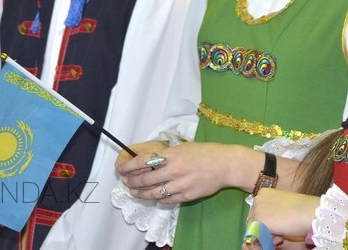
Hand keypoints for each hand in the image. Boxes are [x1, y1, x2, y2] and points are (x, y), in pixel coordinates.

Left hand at [120, 141, 258, 203]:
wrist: (226, 165)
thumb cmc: (205, 153)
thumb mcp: (184, 148)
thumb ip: (167, 155)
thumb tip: (149, 161)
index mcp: (173, 155)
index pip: (143, 162)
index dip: (129, 166)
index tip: (121, 169)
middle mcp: (174, 170)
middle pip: (145, 180)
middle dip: (131, 182)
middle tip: (126, 182)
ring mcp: (180, 184)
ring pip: (153, 193)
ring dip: (140, 193)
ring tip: (134, 192)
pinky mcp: (187, 196)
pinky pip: (166, 199)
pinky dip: (157, 198)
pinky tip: (152, 196)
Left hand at [248, 188, 318, 239]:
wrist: (312, 212)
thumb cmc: (302, 208)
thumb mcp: (282, 206)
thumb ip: (272, 211)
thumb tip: (265, 224)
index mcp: (264, 193)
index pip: (258, 212)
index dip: (267, 222)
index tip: (280, 224)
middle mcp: (258, 199)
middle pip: (254, 220)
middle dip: (266, 229)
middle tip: (281, 232)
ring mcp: (257, 209)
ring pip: (255, 229)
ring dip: (267, 234)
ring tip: (282, 234)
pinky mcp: (260, 221)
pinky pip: (259, 236)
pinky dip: (269, 240)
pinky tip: (282, 236)